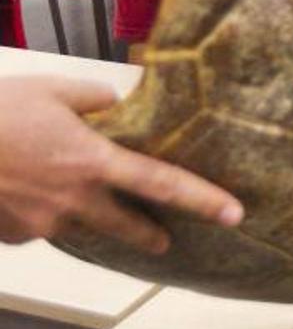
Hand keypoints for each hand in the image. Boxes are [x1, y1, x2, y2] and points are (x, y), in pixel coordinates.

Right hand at [0, 76, 243, 253]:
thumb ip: (96, 97)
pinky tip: (27, 191)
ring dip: (91, 218)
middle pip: (129, 226)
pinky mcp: (16, 236)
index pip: (162, 184)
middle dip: (151, 234)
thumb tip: (120, 102)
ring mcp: (43, 224)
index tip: (235, 214)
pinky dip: (43, 214)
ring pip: (83, 227)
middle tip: (166, 239)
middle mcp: (74, 201)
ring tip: (84, 203)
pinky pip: (41, 228)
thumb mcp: (53, 89)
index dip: (203, 200)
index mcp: (93, 162)